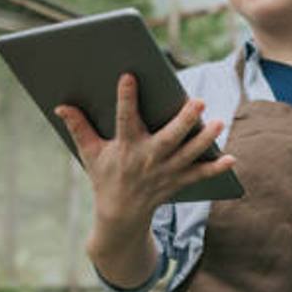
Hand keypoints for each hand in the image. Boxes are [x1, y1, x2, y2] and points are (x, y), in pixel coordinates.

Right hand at [53, 73, 235, 233]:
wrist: (120, 216)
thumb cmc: (105, 177)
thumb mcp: (89, 153)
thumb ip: (78, 128)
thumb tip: (60, 105)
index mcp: (125, 148)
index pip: (124, 118)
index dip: (125, 97)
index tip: (129, 75)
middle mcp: (148, 159)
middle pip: (169, 138)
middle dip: (184, 121)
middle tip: (198, 101)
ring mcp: (166, 172)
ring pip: (189, 154)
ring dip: (205, 139)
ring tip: (218, 122)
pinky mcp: (179, 181)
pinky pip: (200, 175)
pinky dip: (215, 169)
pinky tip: (231, 158)